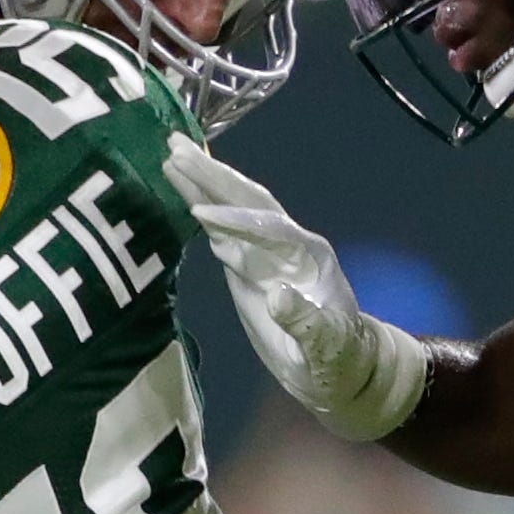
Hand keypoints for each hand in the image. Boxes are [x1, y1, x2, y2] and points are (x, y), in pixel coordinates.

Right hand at [163, 136, 432, 441]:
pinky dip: (200, 205)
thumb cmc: (338, 359)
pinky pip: (222, 227)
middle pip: (248, 200)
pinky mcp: (249, 263)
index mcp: (307, 257)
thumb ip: (306, 323)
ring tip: (170, 154)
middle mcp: (287, 243)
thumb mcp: (327, 347)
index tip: (200, 212)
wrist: (343, 365)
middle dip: (215, 176)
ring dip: (203, 180)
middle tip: (176, 148)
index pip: (268, 228)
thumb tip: (278, 297)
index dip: (236, 220)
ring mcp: (266, 251)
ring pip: (233, 206)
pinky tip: (179, 189)